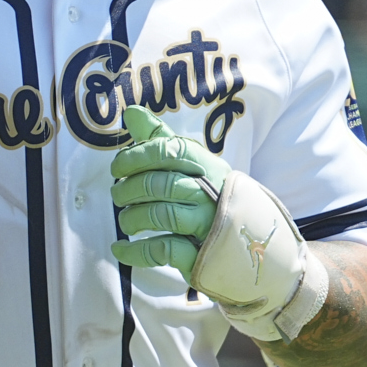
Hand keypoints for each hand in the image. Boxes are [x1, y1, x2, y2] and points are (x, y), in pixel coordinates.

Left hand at [108, 105, 226, 278]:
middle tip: (118, 196)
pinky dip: (135, 251)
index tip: (117, 167)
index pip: (170, 150)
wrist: (248, 246)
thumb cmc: (211, 198)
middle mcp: (210, 193)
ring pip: (162, 215)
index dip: (138, 156)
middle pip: (161, 184)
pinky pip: (163, 250)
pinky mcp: (200, 254)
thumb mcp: (191, 165)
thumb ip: (160, 139)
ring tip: (125, 222)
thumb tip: (131, 112)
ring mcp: (208, 225)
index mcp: (207, 166)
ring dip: (132, 218)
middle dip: (129, 190)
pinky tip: (120, 249)